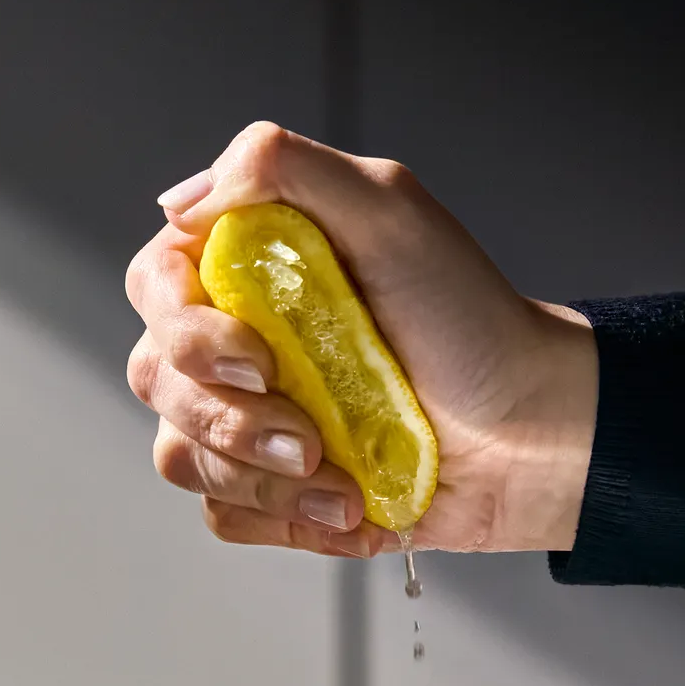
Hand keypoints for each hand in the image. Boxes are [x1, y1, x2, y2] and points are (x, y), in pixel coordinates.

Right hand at [124, 121, 597, 559]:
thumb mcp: (390, 208)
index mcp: (250, 263)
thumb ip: (280, 167)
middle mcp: (238, 337)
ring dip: (264, 478)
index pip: (153, 283)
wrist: (530, 432)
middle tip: (308, 433)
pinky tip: (350, 504)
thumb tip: (180, 201)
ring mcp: (253, 416)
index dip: (183, 329)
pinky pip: (224, 512)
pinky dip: (286, 518)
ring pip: (181, 453)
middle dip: (228, 418)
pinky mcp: (274, 487)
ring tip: (345, 478)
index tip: (255, 354)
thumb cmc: (471, 318)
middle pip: (155, 377)